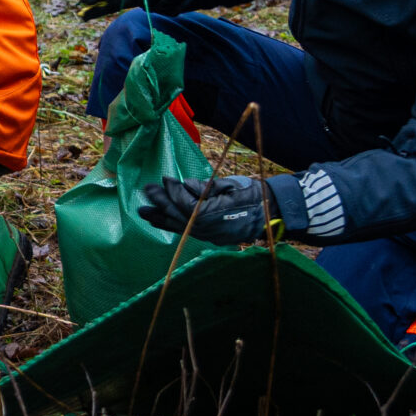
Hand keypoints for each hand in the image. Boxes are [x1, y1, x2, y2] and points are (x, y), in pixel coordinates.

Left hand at [136, 175, 276, 245]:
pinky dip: (172, 226)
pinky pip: (186, 232)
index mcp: (214, 215)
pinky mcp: (210, 237)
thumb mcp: (230, 185)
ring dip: (160, 219)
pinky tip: (160, 221)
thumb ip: (206, 187)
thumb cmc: (252, 194)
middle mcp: (208, 229)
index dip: (173, 191)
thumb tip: (185, 184)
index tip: (164, 178)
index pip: (185, 204)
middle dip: (161, 203)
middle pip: (178, 217)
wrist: (271, 213)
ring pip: (180, 227)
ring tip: (144, 211)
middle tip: (146, 190)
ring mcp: (209, 235)